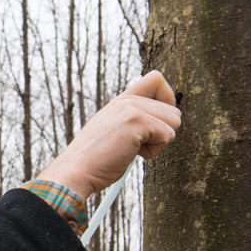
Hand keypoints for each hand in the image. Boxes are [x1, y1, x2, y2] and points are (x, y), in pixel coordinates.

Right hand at [36, 70, 180, 199]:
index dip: (166, 99)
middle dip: (162, 132)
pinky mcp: (138, 122)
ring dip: (159, 142)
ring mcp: (132, 109)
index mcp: (121, 101)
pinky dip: (154, 152)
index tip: (156, 121)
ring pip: (174, 122)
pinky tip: (131, 154)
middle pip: (173, 109)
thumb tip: (162, 124)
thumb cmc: (94, 160)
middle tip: (137, 144)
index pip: (156, 79)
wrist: (76, 171)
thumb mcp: (113, 131)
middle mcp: (128, 101)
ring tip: (133, 149)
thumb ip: (133, 120)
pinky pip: (168, 136)